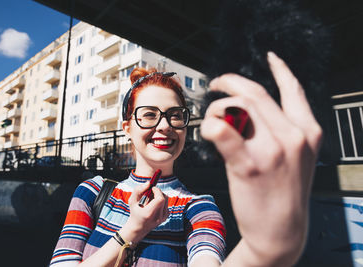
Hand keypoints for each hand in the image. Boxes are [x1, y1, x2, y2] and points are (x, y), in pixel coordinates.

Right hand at [120, 182, 168, 243]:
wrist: (138, 228)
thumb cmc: (134, 213)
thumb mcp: (132, 201)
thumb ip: (138, 190)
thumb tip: (148, 183)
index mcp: (149, 213)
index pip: (160, 199)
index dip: (157, 191)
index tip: (151, 188)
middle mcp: (158, 217)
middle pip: (164, 198)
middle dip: (158, 192)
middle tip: (151, 192)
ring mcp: (163, 218)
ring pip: (166, 200)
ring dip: (159, 196)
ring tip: (150, 200)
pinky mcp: (165, 217)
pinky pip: (166, 204)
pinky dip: (160, 202)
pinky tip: (153, 205)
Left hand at [200, 52, 321, 265]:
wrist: (281, 232)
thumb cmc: (284, 193)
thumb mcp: (297, 157)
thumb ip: (282, 130)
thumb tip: (249, 109)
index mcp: (307, 132)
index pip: (292, 90)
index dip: (280, 70)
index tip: (270, 58)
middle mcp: (294, 136)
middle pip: (255, 94)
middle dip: (230, 84)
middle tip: (215, 85)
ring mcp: (272, 150)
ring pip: (237, 108)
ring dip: (217, 108)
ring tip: (212, 119)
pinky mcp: (249, 165)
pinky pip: (224, 132)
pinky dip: (211, 125)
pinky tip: (207, 129)